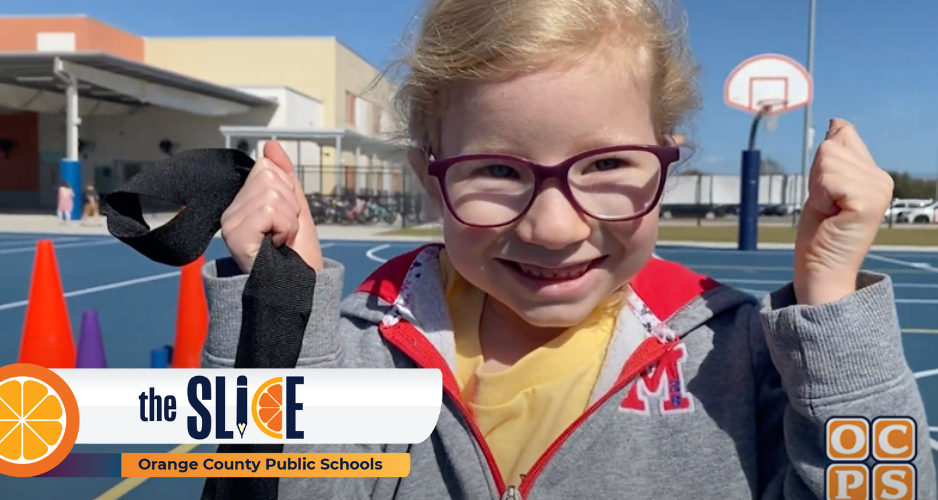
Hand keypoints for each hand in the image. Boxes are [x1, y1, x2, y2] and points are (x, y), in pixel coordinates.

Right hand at [220, 141, 323, 272]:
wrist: (302, 287)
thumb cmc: (298, 254)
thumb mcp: (296, 208)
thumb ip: (285, 176)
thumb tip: (270, 144)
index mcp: (243, 203)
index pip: (266, 167)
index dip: (288, 192)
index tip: (286, 220)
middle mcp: (231, 211)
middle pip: (269, 177)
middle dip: (290, 205)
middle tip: (285, 232)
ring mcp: (230, 222)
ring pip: (272, 193)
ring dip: (290, 219)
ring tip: (282, 240)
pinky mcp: (235, 234)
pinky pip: (270, 209)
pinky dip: (285, 227)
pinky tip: (277, 244)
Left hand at [793, 118, 892, 305]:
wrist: (820, 268)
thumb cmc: (820, 232)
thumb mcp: (823, 186)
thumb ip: (834, 156)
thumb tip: (837, 121)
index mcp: (873, 174)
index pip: (842, 137)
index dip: (821, 164)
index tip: (827, 194)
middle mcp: (881, 179)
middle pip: (830, 147)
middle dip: (816, 178)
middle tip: (826, 207)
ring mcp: (878, 189)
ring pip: (827, 160)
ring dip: (817, 188)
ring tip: (828, 212)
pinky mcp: (869, 200)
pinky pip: (829, 178)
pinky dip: (820, 196)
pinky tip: (830, 215)